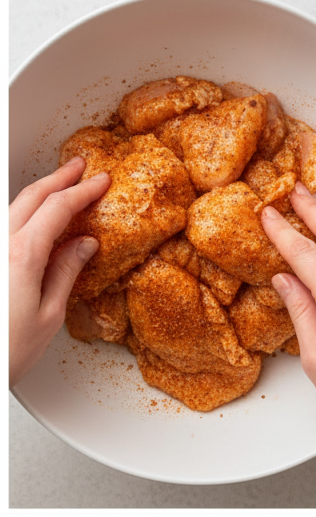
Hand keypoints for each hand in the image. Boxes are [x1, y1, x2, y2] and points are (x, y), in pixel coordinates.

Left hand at [9, 157, 110, 385]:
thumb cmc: (4, 354)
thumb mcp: (49, 316)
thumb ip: (66, 273)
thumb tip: (83, 245)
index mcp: (22, 254)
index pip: (58, 207)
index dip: (83, 190)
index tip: (101, 181)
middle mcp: (0, 245)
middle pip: (32, 196)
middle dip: (59, 177)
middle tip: (79, 168)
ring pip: (13, 207)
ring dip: (39, 192)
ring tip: (59, 187)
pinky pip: (5, 226)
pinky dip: (23, 212)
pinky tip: (33, 221)